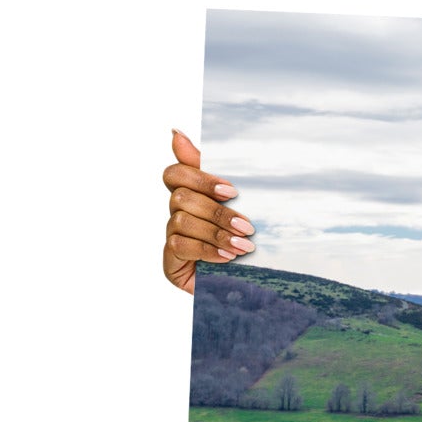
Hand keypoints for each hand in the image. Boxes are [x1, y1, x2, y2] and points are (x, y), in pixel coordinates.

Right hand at [162, 129, 252, 294]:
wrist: (251, 288)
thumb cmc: (246, 244)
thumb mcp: (240, 206)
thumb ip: (214, 173)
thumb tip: (175, 132)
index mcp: (192, 196)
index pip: (175, 173)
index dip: (199, 177)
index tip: (231, 191)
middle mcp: (177, 215)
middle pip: (181, 197)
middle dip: (217, 212)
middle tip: (248, 226)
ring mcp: (172, 238)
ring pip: (181, 221)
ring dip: (216, 232)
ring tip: (243, 247)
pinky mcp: (171, 262)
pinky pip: (179, 246)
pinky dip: (206, 249)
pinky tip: (227, 258)